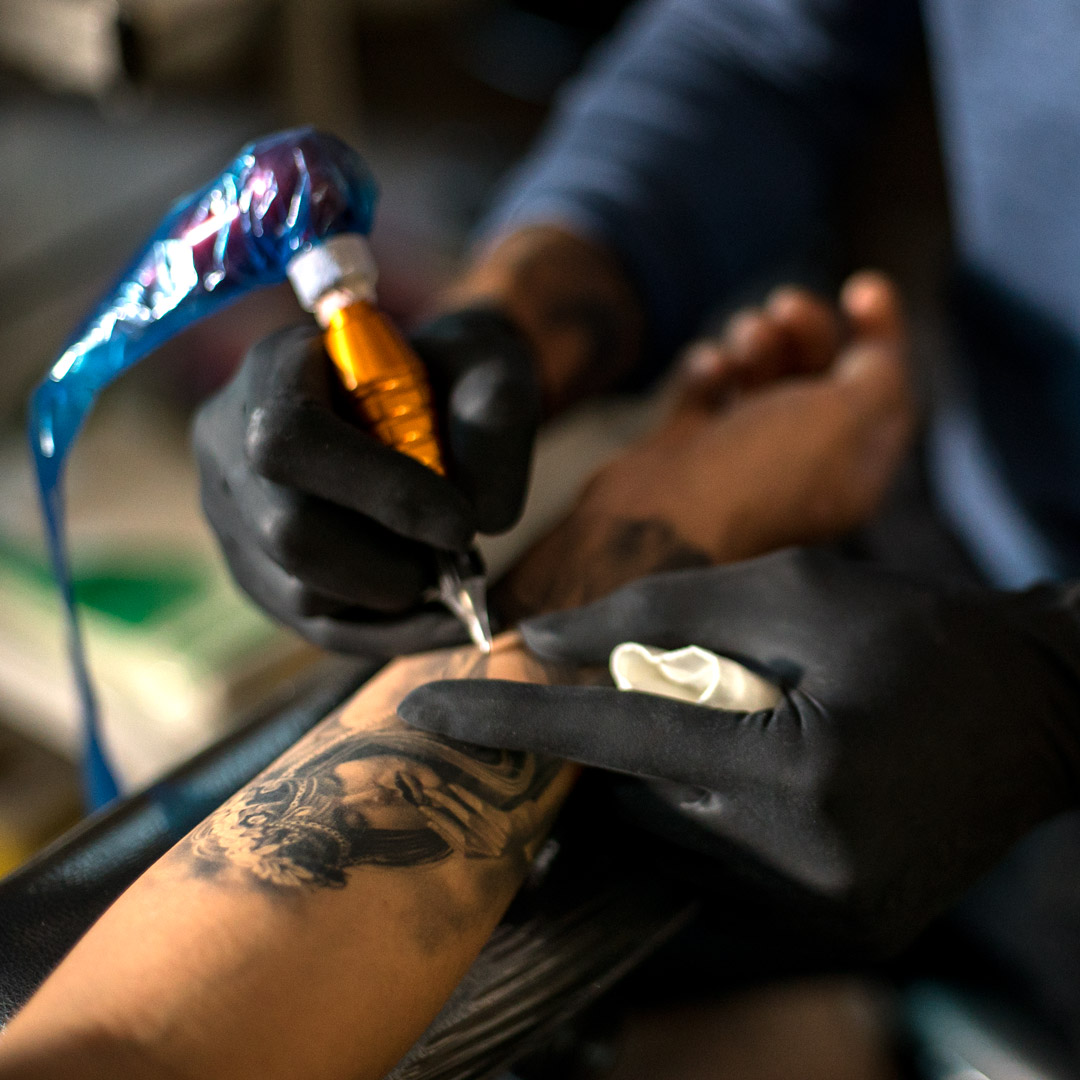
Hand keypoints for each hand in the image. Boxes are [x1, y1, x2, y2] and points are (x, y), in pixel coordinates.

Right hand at [193, 307, 539, 655]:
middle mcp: (227, 445)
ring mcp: (232, 517)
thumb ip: (495, 415)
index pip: (292, 438)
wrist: (417, 399)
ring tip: (442, 567)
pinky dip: (390, 634)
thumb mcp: (486, 363)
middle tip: (455, 556)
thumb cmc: (448, 375)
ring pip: (300, 594)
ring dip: (390, 598)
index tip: (461, 524)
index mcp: (272, 370)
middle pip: (287, 533)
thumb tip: (485, 517)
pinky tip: (444, 618)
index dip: (380, 492)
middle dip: (388, 563)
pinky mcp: (255, 573)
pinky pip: (316, 630)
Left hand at [400, 550, 1079, 952]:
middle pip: (628, 819)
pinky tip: (660, 814)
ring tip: (607, 766)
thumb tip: (548, 641)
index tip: (426, 709)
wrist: (1041, 711)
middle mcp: (805, 868)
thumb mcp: (789, 590)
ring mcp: (824, 921)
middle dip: (571, 772)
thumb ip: (657, 613)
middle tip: (530, 726)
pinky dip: (669, 860)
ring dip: (620, 817)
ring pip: (661, 869)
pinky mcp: (838, 938)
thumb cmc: (915, 630)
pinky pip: (710, 911)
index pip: (613, 743)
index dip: (512, 719)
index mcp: (795, 772)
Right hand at [580, 272, 913, 562]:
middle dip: (807, 329)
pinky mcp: (686, 452)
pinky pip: (707, 391)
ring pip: (761, 377)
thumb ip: (879, 375)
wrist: (657, 524)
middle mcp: (799, 465)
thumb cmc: (757, 473)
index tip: (863, 287)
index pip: (883, 390)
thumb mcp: (843, 417)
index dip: (883, 331)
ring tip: (742, 340)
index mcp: (850, 470)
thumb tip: (876, 353)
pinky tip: (708, 370)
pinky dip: (709, 369)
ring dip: (757, 343)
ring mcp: (738, 459)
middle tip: (783, 306)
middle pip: (819, 375)